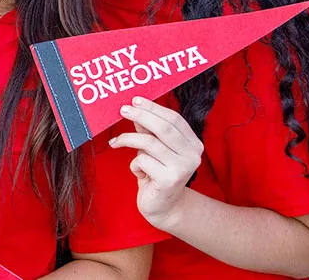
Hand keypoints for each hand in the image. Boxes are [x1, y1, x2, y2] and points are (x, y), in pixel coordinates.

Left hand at [108, 96, 203, 229]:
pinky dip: (134, 164)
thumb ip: (148, 131)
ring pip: (149, 143)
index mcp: (193, 144)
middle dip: (141, 115)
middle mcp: (192, 155)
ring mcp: (182, 168)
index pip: (174, 119)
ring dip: (129, 139)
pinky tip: (139, 173)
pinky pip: (143, 161)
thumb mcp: (154, 150)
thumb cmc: (157, 174)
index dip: (154, 108)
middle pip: (164, 128)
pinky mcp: (169, 180)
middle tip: (123, 110)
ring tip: (116, 142)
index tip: (135, 100)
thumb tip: (134, 109)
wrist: (163, 207)